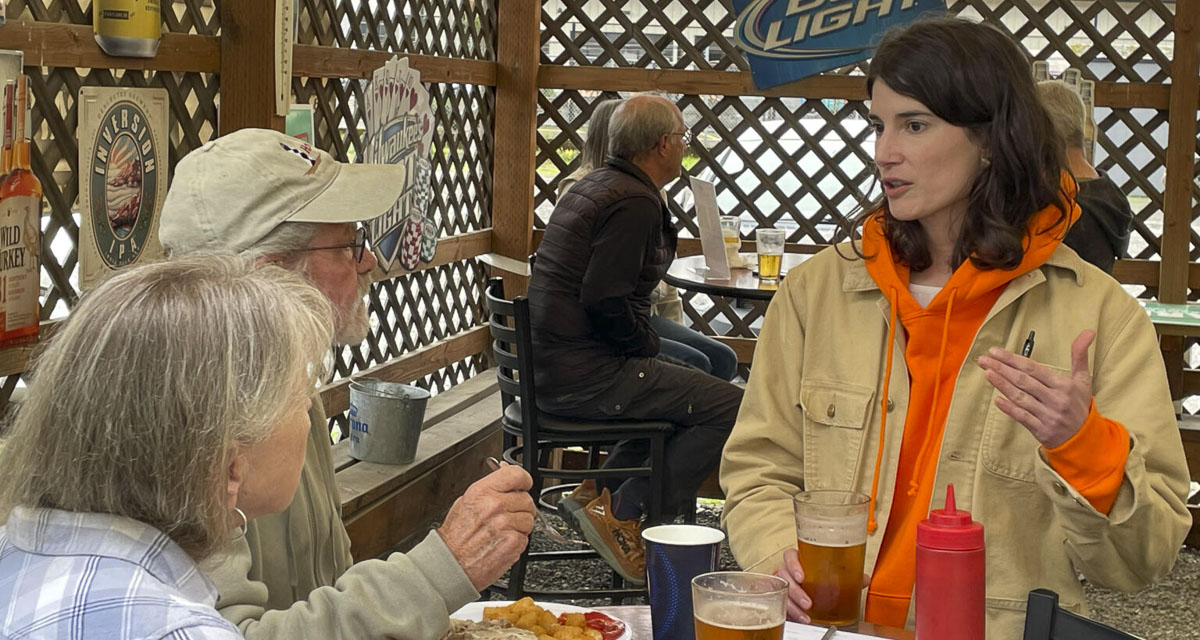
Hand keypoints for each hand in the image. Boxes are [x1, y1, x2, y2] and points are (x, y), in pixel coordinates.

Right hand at [437, 463, 535, 590]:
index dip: (524, 480)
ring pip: (529, 519)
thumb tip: (505, 473)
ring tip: (502, 531)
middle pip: (527, 498)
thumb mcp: (466, 502)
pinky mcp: (513, 542)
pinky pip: (526, 537)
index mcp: (482, 492)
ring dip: (520, 526)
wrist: (451, 564)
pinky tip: (502, 542)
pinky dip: (518, 541)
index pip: (516, 475)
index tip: (523, 485)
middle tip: (507, 516)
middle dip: (521, 507)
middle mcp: (495, 505)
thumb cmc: (456, 537)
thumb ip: (489, 488)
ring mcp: (505, 524)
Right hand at [775, 549, 870, 622]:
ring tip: (806, 615)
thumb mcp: (833, 575)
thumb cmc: (818, 578)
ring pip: (782, 593)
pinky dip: (791, 613)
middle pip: (784, 576)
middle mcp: (789, 571)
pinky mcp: (784, 599)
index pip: (790, 556)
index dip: (793, 565)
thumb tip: (864, 578)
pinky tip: (802, 618)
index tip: (801, 576)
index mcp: (799, 560)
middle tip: (808, 602)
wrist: (812, 593)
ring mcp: (785, 585)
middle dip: (795, 591)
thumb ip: (848, 575)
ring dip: (793, 606)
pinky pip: (783, 605)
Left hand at [978, 330, 1094, 448]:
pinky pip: (1023, 417)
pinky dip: (1009, 409)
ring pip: (1021, 398)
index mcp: (1064, 385)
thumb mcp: (1082, 380)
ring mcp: (1048, 416)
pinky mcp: (1042, 431)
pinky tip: (997, 399)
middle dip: (1002, 368)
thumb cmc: (1078, 404)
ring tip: (987, 373)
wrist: (1084, 438)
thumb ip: (1080, 356)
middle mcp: (1056, 399)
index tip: (995, 351)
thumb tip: (1088, 331)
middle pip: (1024, 381)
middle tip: (983, 359)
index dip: (1013, 359)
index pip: (1033, 369)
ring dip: (1002, 385)